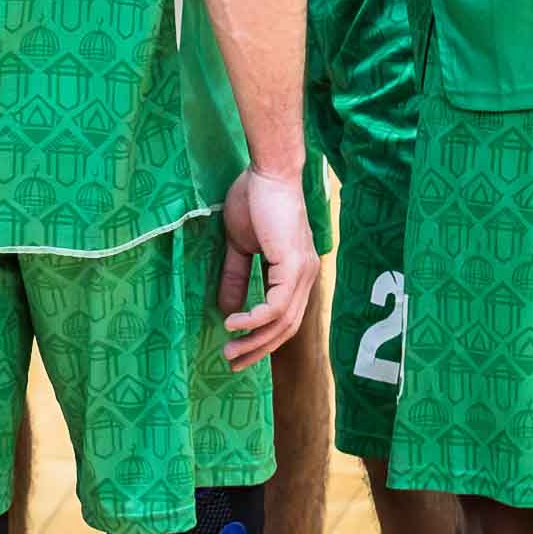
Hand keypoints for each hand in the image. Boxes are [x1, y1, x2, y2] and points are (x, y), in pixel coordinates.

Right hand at [217, 167, 318, 369]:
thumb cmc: (254, 199)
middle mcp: (307, 276)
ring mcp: (304, 272)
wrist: (266, 172)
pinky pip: (276, 306)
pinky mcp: (294, 266)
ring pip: (283, 322)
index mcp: (296, 272)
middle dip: (258, 349)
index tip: (237, 351)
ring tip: (229, 349)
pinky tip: (234, 322)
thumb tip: (225, 309)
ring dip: (255, 340)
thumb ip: (236, 276)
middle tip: (232, 361)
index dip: (262, 339)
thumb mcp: (239, 246)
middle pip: (287, 328)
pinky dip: (254, 319)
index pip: (285, 318)